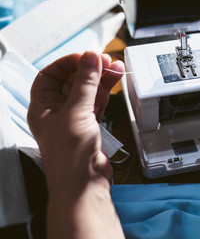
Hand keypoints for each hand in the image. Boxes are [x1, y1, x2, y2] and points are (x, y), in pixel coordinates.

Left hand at [28, 51, 124, 238]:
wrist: (84, 183)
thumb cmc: (69, 155)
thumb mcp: (75, 113)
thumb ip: (85, 84)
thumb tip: (90, 58)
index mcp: (42, 107)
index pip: (51, 75)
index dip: (67, 63)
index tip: (86, 57)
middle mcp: (57, 111)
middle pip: (72, 82)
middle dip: (89, 69)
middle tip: (105, 60)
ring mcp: (75, 118)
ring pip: (88, 91)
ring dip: (101, 79)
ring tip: (116, 67)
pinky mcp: (91, 125)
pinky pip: (98, 102)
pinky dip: (107, 91)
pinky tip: (115, 81)